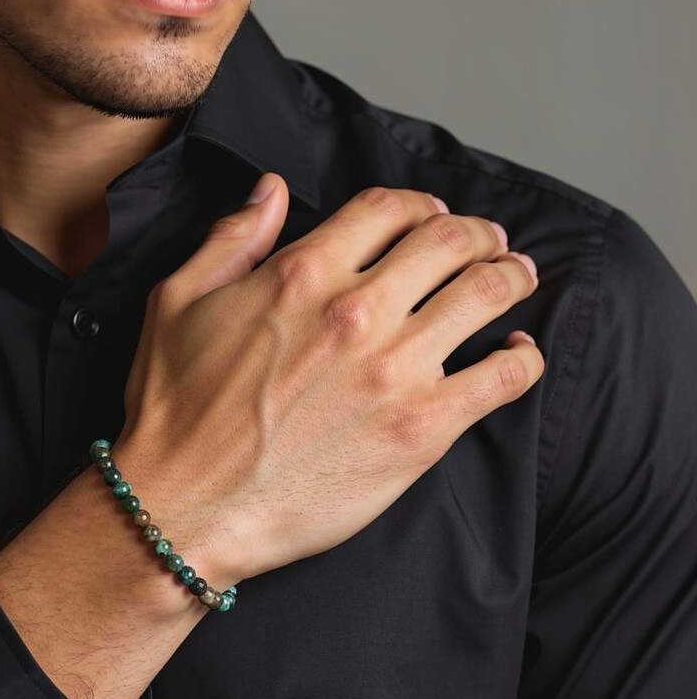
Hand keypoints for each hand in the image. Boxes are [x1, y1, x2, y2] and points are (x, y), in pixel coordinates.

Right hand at [115, 175, 543, 589]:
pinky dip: (523, 359)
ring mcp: (396, 370)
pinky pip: (502, 378)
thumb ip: (232, 239)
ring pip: (486, 294)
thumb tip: (272, 190)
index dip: (420, 204)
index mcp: (302, 273)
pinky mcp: (422, 429)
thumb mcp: (177, 304)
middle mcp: (358, 311)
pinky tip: (520, 353)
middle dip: (478, 234)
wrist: (188, 508)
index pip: (388, 209)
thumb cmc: (175, 413)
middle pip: (449, 241)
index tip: (431, 216)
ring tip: (517, 278)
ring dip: (511, 277)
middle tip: (491, 243)